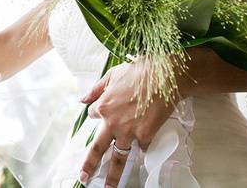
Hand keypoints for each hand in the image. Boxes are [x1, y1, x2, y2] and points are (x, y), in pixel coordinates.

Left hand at [78, 61, 177, 187]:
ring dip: (114, 174)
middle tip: (84, 177)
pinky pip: (142, 148)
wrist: (165, 76)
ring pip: (119, 157)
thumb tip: (82, 100)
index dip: (99, 112)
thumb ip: (96, 90)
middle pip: (98, 148)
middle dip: (90, 164)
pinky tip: (143, 148)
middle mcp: (113, 122)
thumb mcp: (113, 75)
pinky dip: (142, 148)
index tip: (103, 111)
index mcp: (103, 106)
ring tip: (109, 187)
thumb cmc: (140, 71)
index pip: (93, 115)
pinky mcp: (146, 136)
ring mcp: (130, 132)